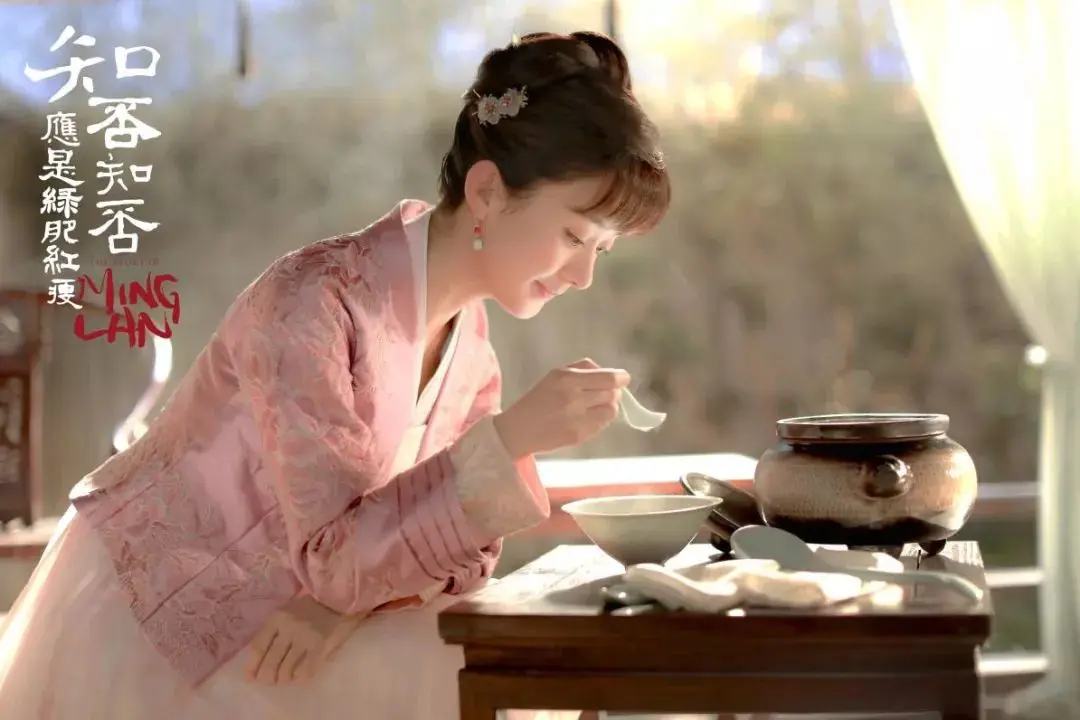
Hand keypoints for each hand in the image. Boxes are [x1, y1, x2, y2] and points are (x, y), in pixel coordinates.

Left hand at [245, 595, 364, 684]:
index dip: (252, 666)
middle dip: (267, 677)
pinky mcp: (321, 644)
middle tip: (270, 682)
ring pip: (286, 668)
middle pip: (270, 661)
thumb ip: (274, 631)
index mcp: (277, 618)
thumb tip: (259, 660)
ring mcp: (305, 636)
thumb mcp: (287, 613)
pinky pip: (306, 669)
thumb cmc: (311, 608)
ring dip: (283, 678)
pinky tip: (300, 678)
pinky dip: (301, 678)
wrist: (340, 598)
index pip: (258, 646)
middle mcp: (288, 627)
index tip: (249, 678)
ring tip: (285, 679)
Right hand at [494, 358, 629, 457]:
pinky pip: (601, 425)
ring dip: (609, 407)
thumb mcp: (555, 374)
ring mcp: (577, 419)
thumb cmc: (537, 398)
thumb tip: (608, 373)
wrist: (518, 430)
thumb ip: (582, 368)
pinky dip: (600, 420)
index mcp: (567, 379)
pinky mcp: (579, 436)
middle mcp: (574, 398)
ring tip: (597, 406)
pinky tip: (587, 418)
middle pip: (612, 394)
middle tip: (606, 393)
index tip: (623, 378)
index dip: (621, 378)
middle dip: (614, 392)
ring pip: (611, 411)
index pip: (608, 378)